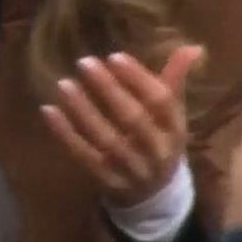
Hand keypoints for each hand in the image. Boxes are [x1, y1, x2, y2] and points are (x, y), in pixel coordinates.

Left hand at [41, 45, 204, 208]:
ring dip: (83, 111)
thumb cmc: (160, 140)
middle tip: (84, 62)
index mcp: (176, 129)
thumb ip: (174, 79)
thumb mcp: (172, 114)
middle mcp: (157, 151)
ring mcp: (132, 169)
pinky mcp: (108, 181)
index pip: (162, 102)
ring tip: (63, 84)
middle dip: (109, 90)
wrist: (155, 194)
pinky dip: (66, 134)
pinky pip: (85, 157)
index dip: (139, 79)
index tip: (114, 56)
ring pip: (107, 140)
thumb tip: (193, 46)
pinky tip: (48, 110)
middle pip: (134, 120)